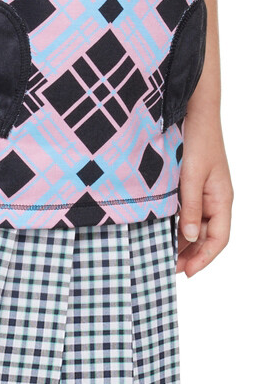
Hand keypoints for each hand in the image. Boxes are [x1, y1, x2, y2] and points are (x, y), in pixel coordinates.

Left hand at [176, 109, 233, 276]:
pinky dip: (176, 222)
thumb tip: (188, 237)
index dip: (204, 258)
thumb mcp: (192, 176)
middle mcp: (214, 199)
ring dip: (182, 239)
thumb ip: (190, 207)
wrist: (194, 111)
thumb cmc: (199, 140)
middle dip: (190, 253)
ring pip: (195, 225)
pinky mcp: (190, 184)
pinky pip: (186, 210)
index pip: (219, 238)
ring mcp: (203, 192)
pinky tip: (162, 229)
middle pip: (206, 236)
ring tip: (163, 252)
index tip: (187, 272)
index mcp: (222, 199)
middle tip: (169, 266)